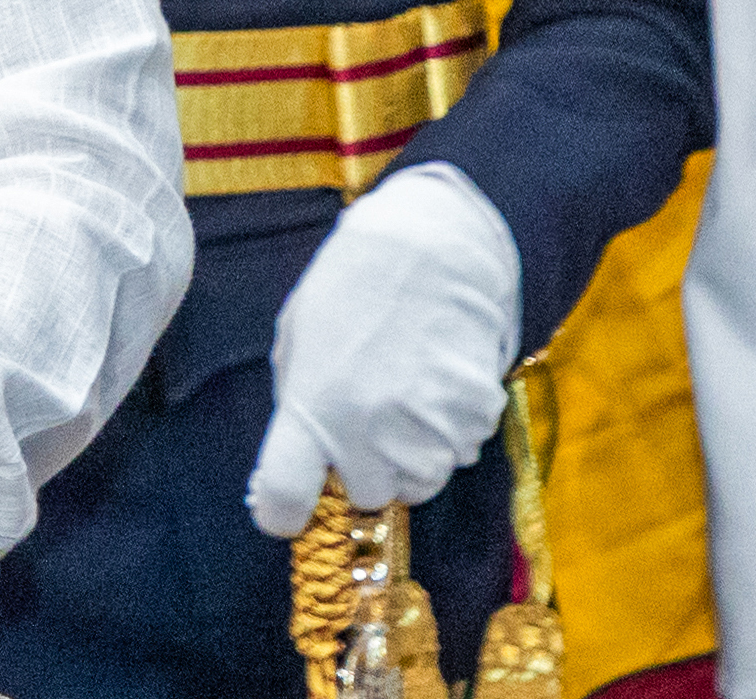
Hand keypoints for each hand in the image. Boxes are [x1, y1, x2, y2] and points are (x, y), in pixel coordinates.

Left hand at [245, 162, 519, 536]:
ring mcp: (426, 426)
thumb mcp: (299, 340)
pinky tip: (437, 378)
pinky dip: (449, 429)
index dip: (281, 512)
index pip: (284, 499)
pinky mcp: (474, 415)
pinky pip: (459, 451)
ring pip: (418, 481)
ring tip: (404, 390)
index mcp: (312, 407)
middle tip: (364, 416)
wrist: (432, 243)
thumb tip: (299, 467)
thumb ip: (298, 406)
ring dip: (410, 453)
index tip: (286, 506)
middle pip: (365, 495)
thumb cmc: (353, 286)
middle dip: (362, 467)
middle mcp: (368, 428)